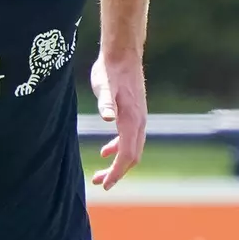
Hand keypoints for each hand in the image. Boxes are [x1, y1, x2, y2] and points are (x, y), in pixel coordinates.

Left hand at [91, 55, 145, 189]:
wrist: (122, 56)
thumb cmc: (110, 71)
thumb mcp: (103, 86)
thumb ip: (105, 102)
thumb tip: (108, 118)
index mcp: (132, 120)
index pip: (127, 154)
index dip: (117, 171)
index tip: (105, 184)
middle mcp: (139, 122)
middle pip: (132, 156)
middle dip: (117, 172)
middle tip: (99, 184)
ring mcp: (138, 118)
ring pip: (131, 148)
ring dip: (117, 163)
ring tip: (99, 174)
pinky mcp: (133, 114)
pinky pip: (129, 138)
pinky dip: (118, 148)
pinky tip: (105, 151)